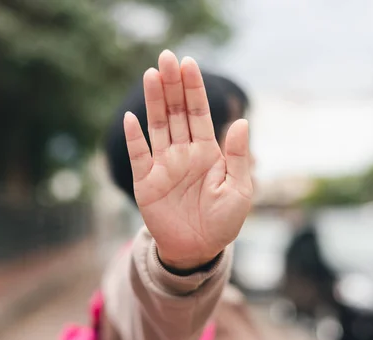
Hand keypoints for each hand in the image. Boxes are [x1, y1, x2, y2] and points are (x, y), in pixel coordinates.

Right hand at [123, 50, 252, 268]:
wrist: (198, 250)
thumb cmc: (223, 222)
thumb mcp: (240, 190)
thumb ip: (238, 157)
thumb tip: (241, 122)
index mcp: (208, 152)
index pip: (199, 113)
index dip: (194, 89)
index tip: (189, 63)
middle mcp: (184, 153)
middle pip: (176, 112)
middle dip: (172, 85)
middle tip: (166, 57)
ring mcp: (163, 166)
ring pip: (157, 126)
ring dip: (154, 102)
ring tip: (151, 74)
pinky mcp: (146, 182)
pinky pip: (139, 156)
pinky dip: (134, 138)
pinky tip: (131, 118)